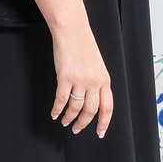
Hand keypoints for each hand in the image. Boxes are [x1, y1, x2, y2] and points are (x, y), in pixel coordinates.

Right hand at [30, 0, 112, 137]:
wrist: (72, 29)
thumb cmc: (83, 44)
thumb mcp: (96, 65)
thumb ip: (96, 81)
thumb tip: (92, 99)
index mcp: (105, 79)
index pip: (108, 107)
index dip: (104, 122)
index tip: (100, 132)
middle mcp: (94, 82)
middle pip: (90, 110)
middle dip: (83, 123)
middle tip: (76, 129)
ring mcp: (80, 80)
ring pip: (75, 108)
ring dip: (68, 117)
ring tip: (64, 121)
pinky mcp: (65, 77)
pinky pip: (61, 100)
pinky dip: (57, 109)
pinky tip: (54, 113)